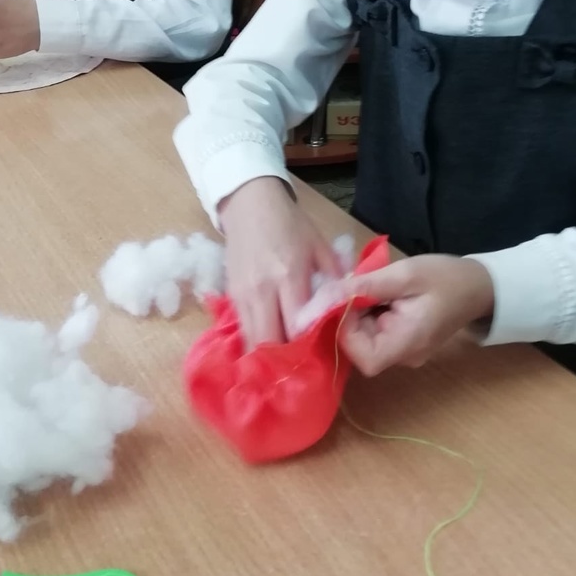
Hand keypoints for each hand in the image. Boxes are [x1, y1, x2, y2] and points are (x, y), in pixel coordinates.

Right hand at [218, 177, 342, 349]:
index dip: (309, 349)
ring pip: (253, 342)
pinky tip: (271, 348)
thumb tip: (345, 313)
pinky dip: (257, 342)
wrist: (250, 204)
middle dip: (286, 361)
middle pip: (270, 342)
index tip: (322, 360)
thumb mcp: (320, 247)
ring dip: (270, 356)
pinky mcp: (231, 297)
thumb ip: (334, 281)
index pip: (297, 328)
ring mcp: (242, 296)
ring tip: (287, 366)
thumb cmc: (290, 224)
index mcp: (288, 277)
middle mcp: (262, 291)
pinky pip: (244, 330)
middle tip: (303, 371)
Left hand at [339, 255, 493, 375]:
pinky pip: (376, 331)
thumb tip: (328, 294)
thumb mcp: (405, 274)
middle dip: (351, 315)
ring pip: (365, 336)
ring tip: (373, 284)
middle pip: (360, 346)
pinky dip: (370, 311)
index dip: (346, 331)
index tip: (348, 299)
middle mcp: (403, 356)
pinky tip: (380, 291)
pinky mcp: (402, 341)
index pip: (363, 357)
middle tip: (358, 284)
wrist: (479, 285)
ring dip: (360, 311)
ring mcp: (403, 351)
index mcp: (407, 344)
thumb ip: (366, 286)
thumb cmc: (446, 278)